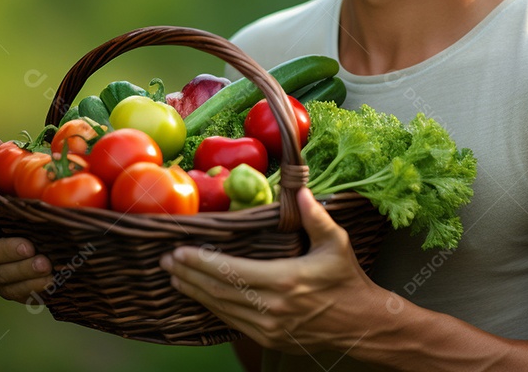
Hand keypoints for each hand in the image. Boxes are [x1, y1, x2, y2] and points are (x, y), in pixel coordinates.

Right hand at [0, 136, 52, 303]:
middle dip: (7, 254)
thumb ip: (2, 164)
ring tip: (47, 265)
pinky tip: (51, 283)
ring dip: (22, 274)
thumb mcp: (21, 182)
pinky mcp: (16, 289)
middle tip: (31, 249)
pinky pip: (19, 294)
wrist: (60, 233)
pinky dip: (32, 290)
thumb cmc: (35, 202)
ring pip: (2, 279)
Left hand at [160, 187, 384, 353]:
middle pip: (219, 290)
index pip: (231, 271)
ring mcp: (269, 327)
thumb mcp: (336, 242)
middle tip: (165, 261)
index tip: (179, 251)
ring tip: (174, 277)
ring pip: (221, 309)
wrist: (361, 325)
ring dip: (195, 292)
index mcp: (285, 280)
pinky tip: (200, 296)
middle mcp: (272, 307)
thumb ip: (315, 216)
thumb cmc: (347, 280)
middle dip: (188, 275)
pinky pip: (233, 322)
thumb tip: (300, 189)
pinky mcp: (270, 338)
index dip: (201, 262)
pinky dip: (212, 307)